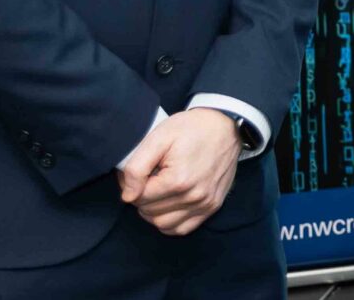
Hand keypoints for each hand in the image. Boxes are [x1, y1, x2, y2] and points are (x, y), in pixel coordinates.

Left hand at [117, 109, 241, 236]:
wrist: (226, 125)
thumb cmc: (191, 129)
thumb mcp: (159, 138)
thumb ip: (137, 168)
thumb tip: (128, 196)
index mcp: (178, 180)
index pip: (138, 198)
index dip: (130, 185)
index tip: (137, 171)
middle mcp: (193, 197)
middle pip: (149, 212)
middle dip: (141, 197)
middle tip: (146, 178)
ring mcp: (205, 204)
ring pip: (163, 224)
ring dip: (153, 211)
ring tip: (157, 191)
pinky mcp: (213, 206)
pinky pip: (182, 228)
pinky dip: (170, 222)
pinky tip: (168, 205)